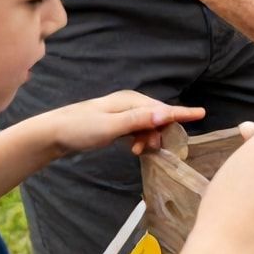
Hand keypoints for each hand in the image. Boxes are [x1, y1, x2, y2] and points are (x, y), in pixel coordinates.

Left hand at [45, 91, 206, 158]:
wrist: (51, 134)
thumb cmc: (79, 129)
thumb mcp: (110, 126)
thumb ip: (139, 120)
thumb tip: (166, 114)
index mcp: (130, 101)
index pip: (162, 108)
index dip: (182, 113)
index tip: (202, 114)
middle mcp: (128, 104)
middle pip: (156, 118)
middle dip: (159, 134)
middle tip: (149, 150)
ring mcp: (121, 114)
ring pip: (147, 127)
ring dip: (148, 139)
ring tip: (138, 152)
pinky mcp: (115, 124)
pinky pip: (137, 131)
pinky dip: (140, 140)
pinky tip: (135, 149)